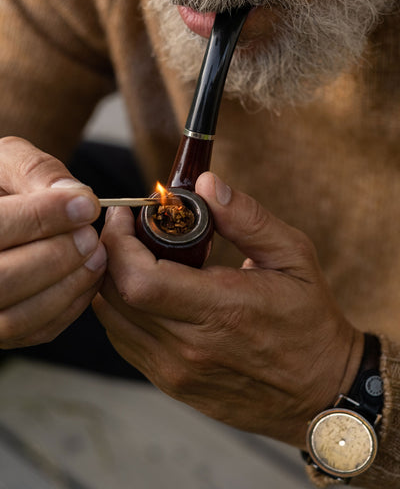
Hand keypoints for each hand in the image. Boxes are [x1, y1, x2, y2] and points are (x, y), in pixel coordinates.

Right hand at [0, 137, 105, 348]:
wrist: (0, 207)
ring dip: (68, 284)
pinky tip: (90, 273)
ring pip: (17, 317)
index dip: (42, 217)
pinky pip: (38, 330)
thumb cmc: (1, 183)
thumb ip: (36, 172)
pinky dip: (72, 304)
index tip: (86, 205)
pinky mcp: (3, 331)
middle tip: (90, 235)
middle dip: (56, 256)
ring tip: (96, 253)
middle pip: (2, 280)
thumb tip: (77, 197)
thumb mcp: (7, 161)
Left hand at [93, 171, 362, 447]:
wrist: (318, 389)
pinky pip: (126, 341)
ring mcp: (177, 372)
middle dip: (109, 254)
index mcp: (222, 310)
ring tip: (135, 254)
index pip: (140, 280)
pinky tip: (145, 289)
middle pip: (116, 297)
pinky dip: (123, 309)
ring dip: (111, 280)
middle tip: (127, 229)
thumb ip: (247, 218)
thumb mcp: (293, 256)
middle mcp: (191, 347)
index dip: (119, 244)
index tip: (125, 216)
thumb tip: (206, 184)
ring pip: (113, 321)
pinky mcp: (173, 384)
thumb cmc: (309, 319)